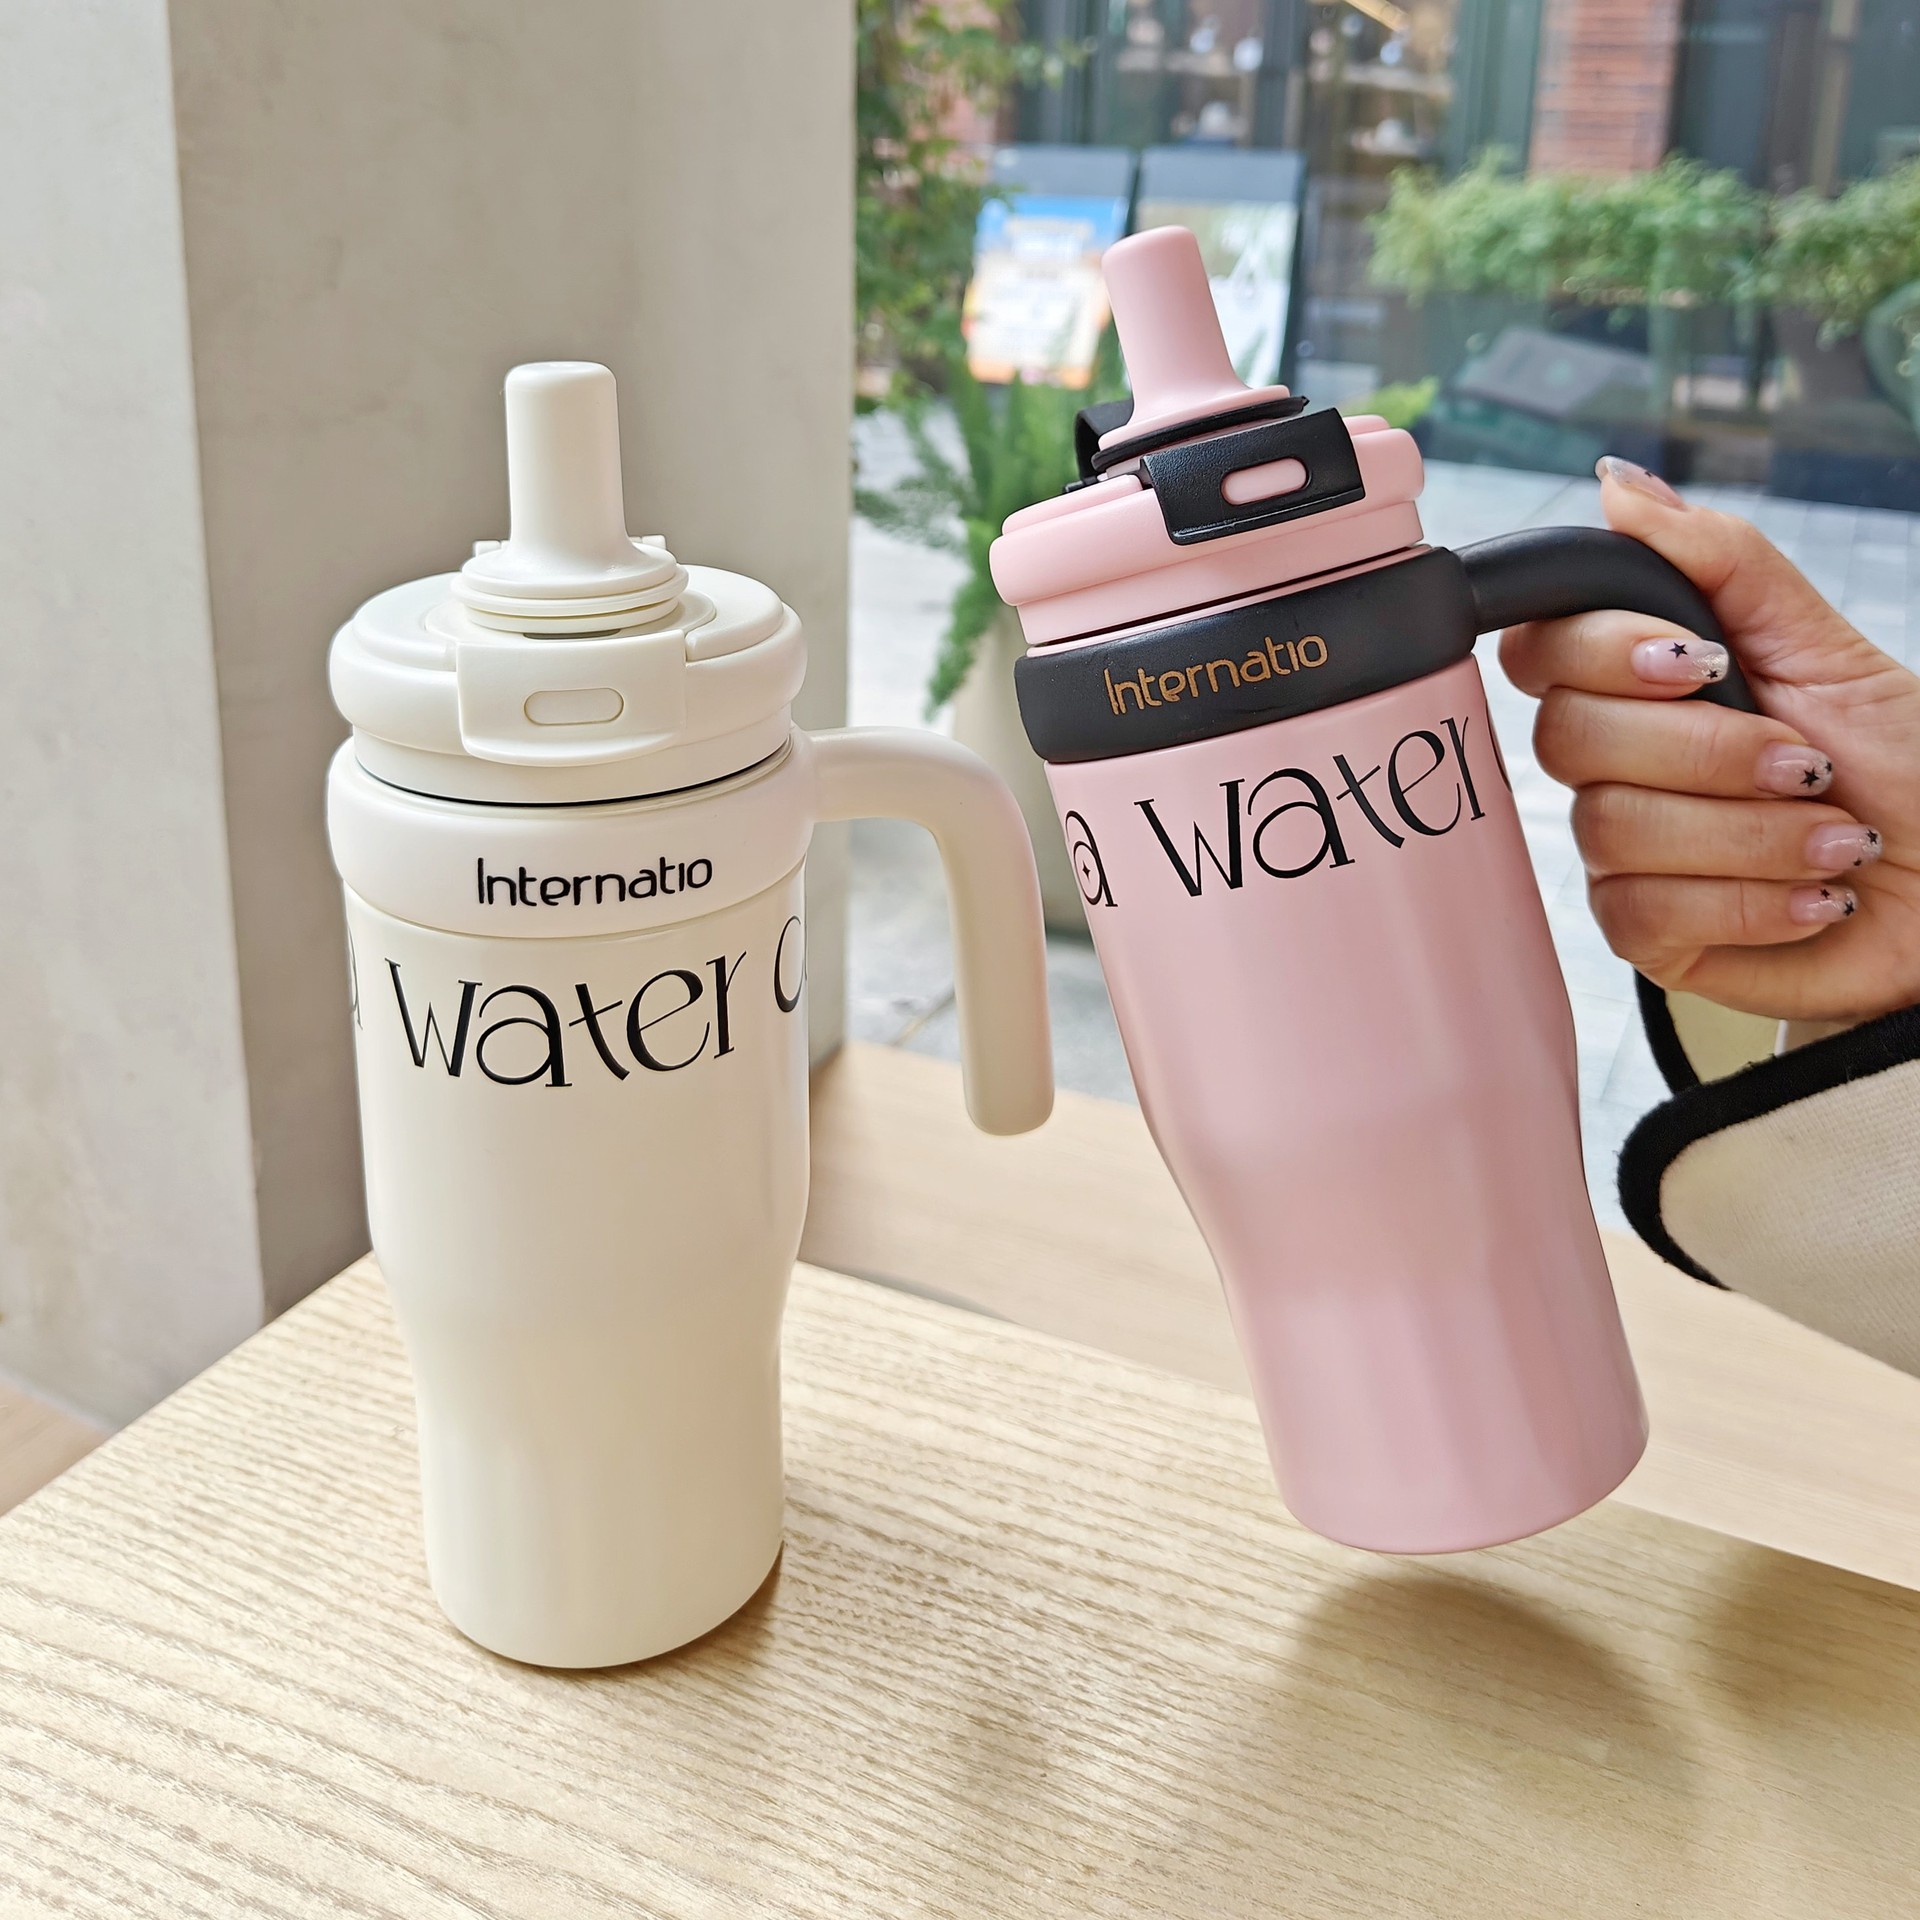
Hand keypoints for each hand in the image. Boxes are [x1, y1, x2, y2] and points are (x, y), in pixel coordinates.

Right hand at [1499, 459, 1919, 1021]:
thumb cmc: (1902, 766)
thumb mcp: (1825, 645)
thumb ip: (1720, 560)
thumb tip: (1620, 485)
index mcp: (1643, 684)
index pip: (1542, 649)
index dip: (1601, 654)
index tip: (1701, 662)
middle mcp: (1618, 764)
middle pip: (1569, 739)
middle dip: (1707, 751)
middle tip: (1805, 762)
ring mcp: (1623, 850)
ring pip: (1614, 828)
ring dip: (1752, 835)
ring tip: (1834, 839)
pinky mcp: (1646, 931)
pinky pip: (1642, 911)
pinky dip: (1752, 900)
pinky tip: (1814, 894)